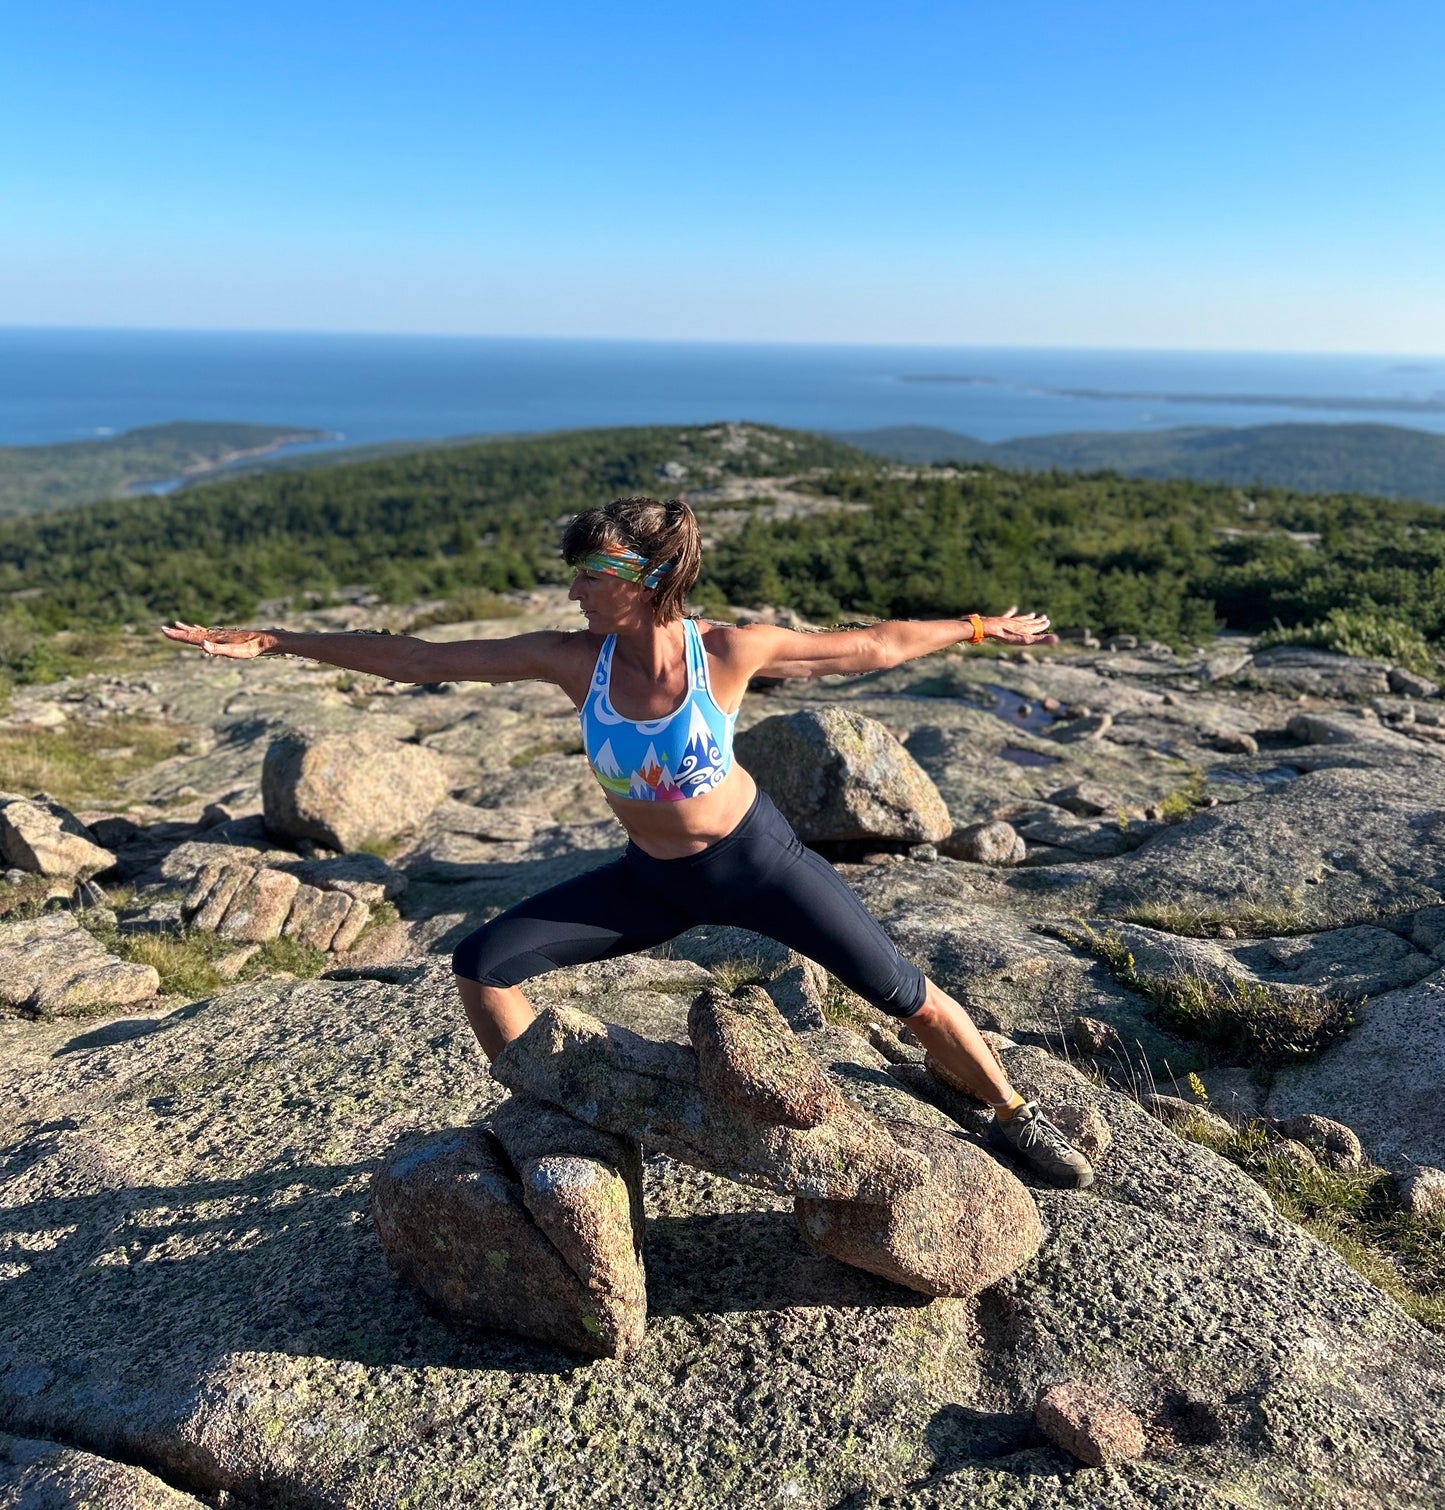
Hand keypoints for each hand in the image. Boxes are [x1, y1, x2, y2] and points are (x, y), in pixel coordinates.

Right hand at [161, 622, 277, 658]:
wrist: (266, 640)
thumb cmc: (251, 648)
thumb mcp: (234, 652)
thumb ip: (217, 650)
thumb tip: (202, 645)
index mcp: (214, 639)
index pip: (192, 637)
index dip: (178, 635)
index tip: (164, 631)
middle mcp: (216, 635)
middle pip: (193, 633)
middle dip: (178, 633)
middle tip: (163, 629)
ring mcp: (221, 635)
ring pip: (200, 632)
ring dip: (188, 629)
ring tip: (177, 625)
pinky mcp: (228, 636)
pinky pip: (210, 632)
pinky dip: (201, 630)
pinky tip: (200, 629)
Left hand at [982, 606, 1057, 644]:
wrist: (993, 628)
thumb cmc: (1009, 636)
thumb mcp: (1026, 640)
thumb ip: (1040, 639)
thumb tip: (1057, 639)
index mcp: (1026, 629)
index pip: (1037, 626)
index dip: (1042, 625)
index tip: (1048, 621)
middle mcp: (1020, 623)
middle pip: (1030, 622)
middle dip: (1037, 620)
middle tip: (1044, 617)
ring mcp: (1011, 621)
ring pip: (1021, 618)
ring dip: (1027, 616)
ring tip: (1032, 614)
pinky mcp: (1001, 620)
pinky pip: (1008, 614)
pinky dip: (1011, 611)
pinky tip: (1013, 607)